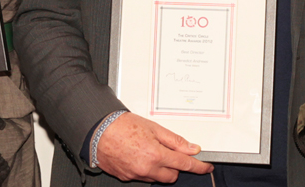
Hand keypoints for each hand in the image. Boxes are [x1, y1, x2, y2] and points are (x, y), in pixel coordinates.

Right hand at [95, 112, 212, 182]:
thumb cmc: (122, 126)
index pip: (184, 164)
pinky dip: (146, 170)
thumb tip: (191, 148)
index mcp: (156, 155)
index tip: (206, 167)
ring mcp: (136, 175)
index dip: (198, 167)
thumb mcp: (154, 128)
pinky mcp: (126, 177)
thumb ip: (175, 140)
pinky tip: (139, 156)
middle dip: (175, 167)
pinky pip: (143, 177)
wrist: (97, 131)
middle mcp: (147, 168)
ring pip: (157, 178)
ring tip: (150, 152)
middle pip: (172, 176)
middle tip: (169, 153)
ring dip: (160, 169)